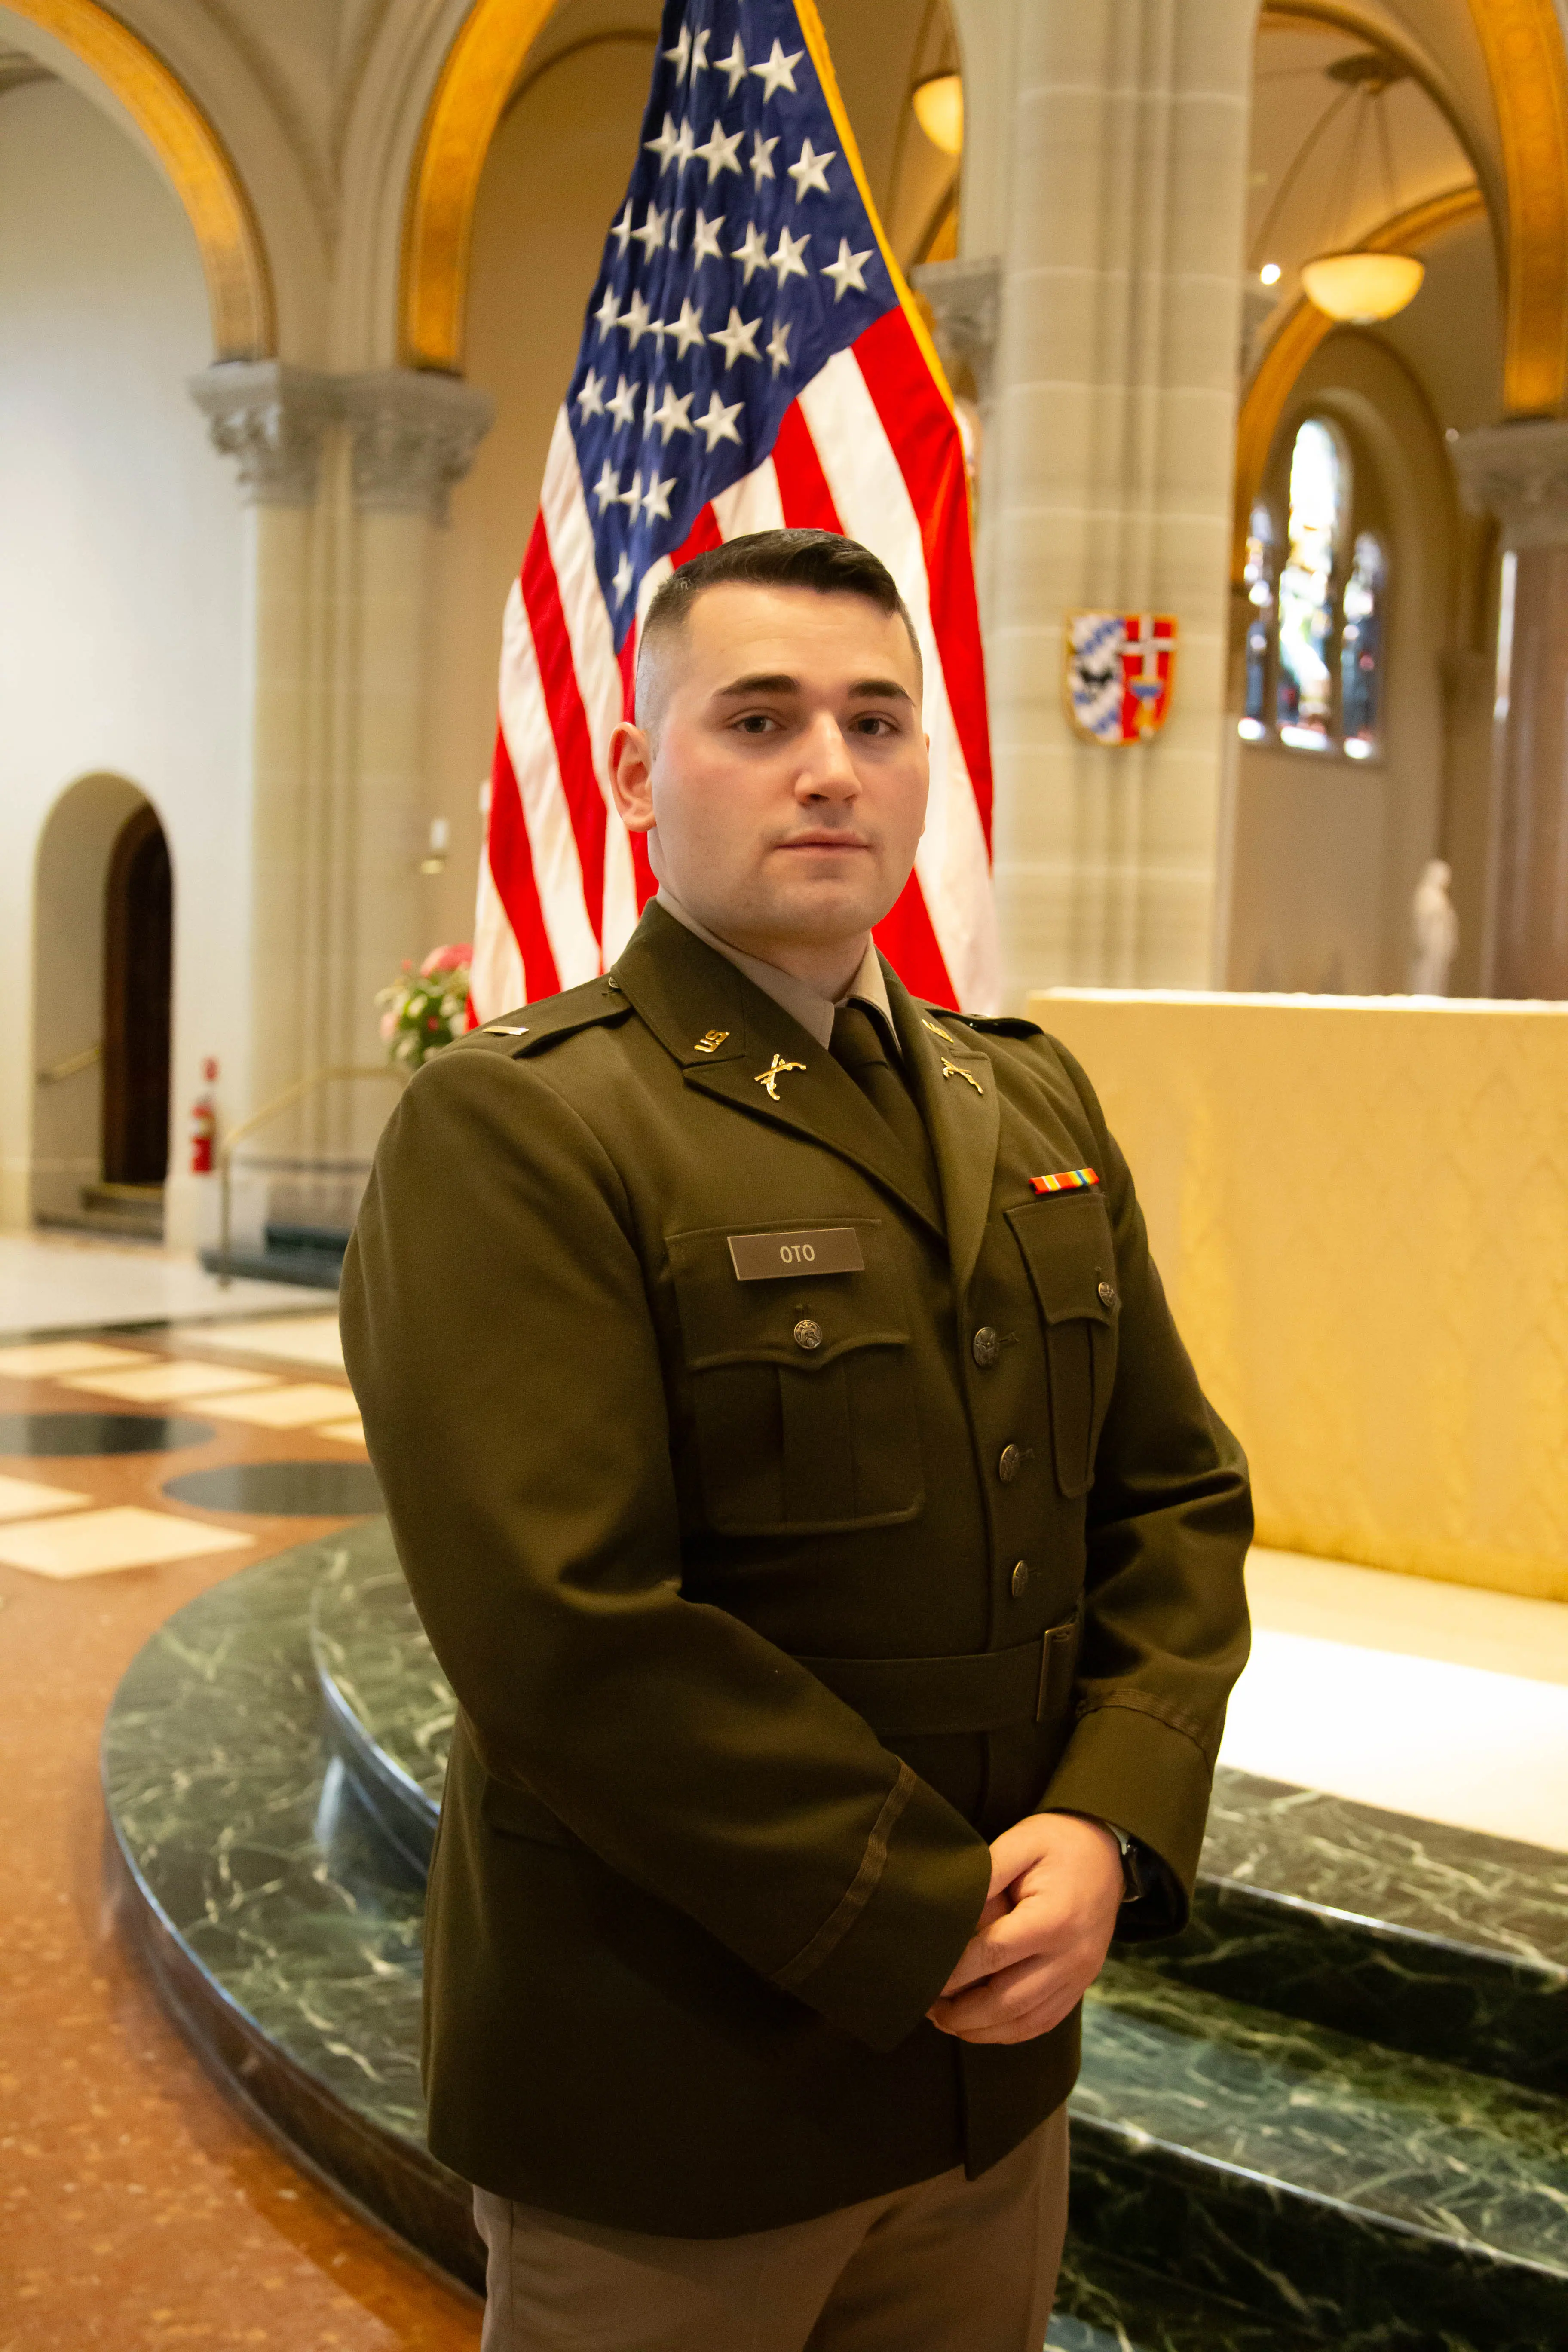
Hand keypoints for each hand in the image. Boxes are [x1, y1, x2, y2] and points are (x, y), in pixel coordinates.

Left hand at [926, 1812, 1123, 2045]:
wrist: (1108, 1852)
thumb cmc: (1058, 1842)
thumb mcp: (1020, 1842)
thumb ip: (985, 1876)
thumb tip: (950, 1912)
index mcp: (1053, 1919)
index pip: (992, 1955)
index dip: (953, 1973)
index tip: (922, 1976)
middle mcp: (1071, 1956)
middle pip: (1007, 2001)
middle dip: (962, 2013)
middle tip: (926, 2006)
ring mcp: (1079, 1976)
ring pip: (1025, 2021)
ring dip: (982, 2030)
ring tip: (946, 2020)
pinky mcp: (1081, 1984)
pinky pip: (1044, 2022)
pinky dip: (1010, 2031)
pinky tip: (983, 2026)